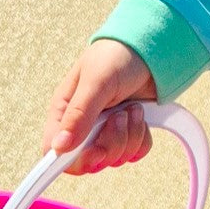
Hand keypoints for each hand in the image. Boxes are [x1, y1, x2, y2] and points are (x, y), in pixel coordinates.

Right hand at [42, 39, 157, 175]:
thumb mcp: (97, 80)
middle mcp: (83, 127)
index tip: (97, 151)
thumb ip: (79, 113)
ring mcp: (107, 131)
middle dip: (111, 143)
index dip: (77, 161)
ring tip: (132, 108)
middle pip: (90, 161)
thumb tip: (59, 147)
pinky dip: (142, 138)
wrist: (153, 47)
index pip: (56, 155)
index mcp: (65, 113)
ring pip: (114, 158)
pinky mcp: (129, 132)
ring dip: (129, 136)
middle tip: (120, 116)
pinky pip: (135, 152)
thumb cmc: (118, 55)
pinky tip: (142, 116)